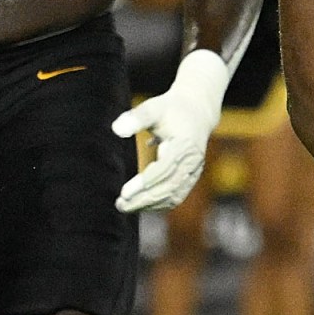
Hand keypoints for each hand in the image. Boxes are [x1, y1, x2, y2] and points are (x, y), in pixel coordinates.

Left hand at [113, 50, 231, 212]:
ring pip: (173, 195)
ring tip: (125, 207)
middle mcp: (193, 160)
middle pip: (169, 187)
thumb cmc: (171, 109)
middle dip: (144, 199)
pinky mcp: (192, 176)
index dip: (145, 182)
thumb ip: (136, 117)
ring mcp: (194, 170)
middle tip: (120, 205)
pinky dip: (159, 203)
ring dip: (150, 204)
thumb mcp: (154, 107)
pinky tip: (141, 205)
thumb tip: (116, 129)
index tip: (124, 192)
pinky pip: (177, 195)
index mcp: (185, 144)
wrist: (197, 111)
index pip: (165, 169)